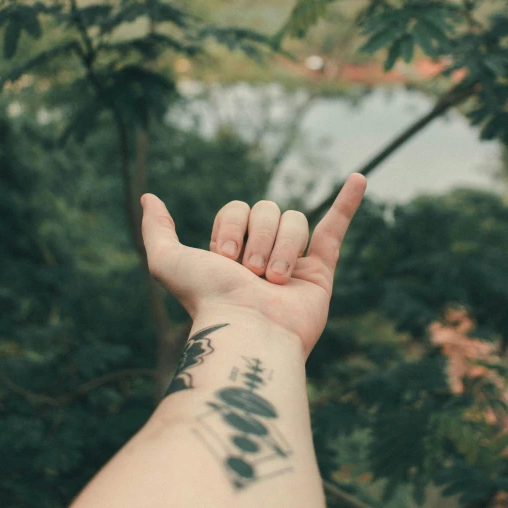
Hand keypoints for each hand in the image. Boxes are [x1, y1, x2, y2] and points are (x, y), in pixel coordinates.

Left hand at [141, 173, 366, 357]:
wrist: (248, 330)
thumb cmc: (207, 299)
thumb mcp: (167, 261)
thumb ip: (157, 230)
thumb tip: (148, 196)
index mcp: (231, 252)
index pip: (237, 209)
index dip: (231, 227)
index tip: (223, 259)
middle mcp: (261, 255)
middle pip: (267, 210)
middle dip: (258, 238)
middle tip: (251, 274)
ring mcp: (293, 263)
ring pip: (295, 220)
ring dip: (283, 247)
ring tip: (274, 281)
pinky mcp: (321, 272)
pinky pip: (336, 228)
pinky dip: (348, 202)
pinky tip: (359, 177)